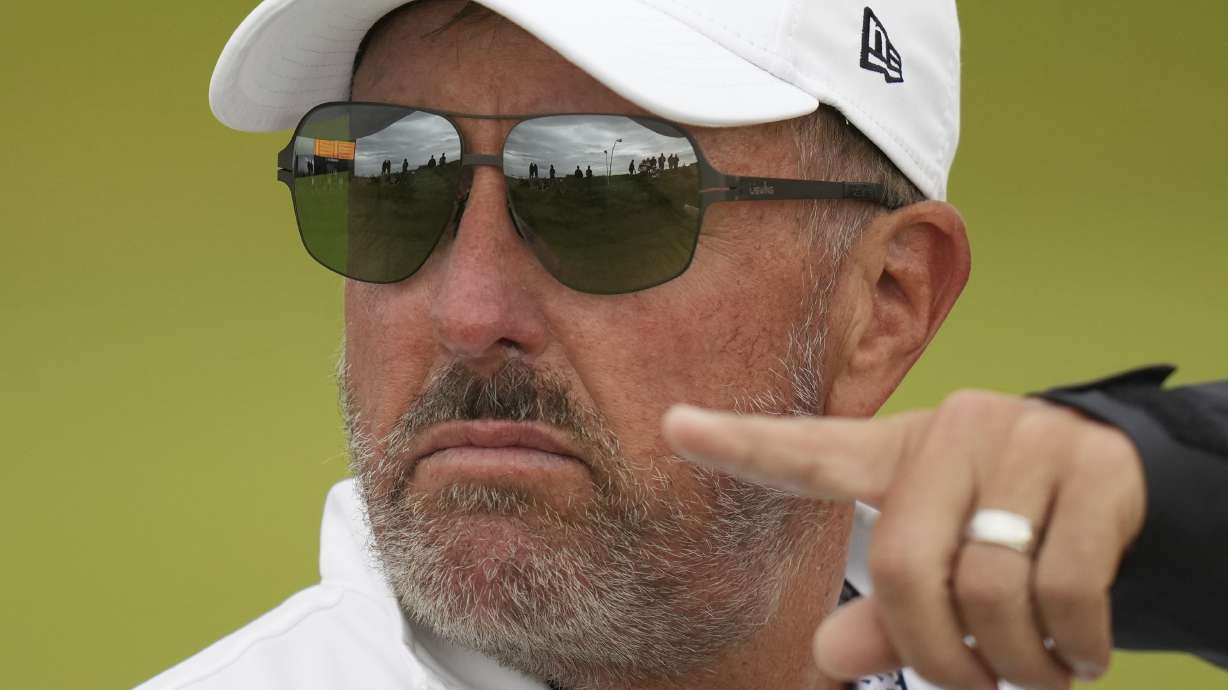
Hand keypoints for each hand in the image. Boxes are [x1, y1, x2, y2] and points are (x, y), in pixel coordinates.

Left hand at [662, 391, 1146, 689]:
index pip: (808, 450)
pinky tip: (1080, 654)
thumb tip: (829, 656)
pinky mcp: (1095, 467)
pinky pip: (1065, 590)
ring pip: (987, 589)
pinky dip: (1072, 648)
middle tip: (971, 685)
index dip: (741, 444)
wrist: (1119, 478)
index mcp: (896, 452)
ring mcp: (1025, 440)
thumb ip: (886, 609)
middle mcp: (952, 431)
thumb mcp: (940, 560)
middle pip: (900, 565)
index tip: (673, 426)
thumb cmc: (1003, 524)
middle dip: (934, 654)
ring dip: (1012, 662)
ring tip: (1033, 669)